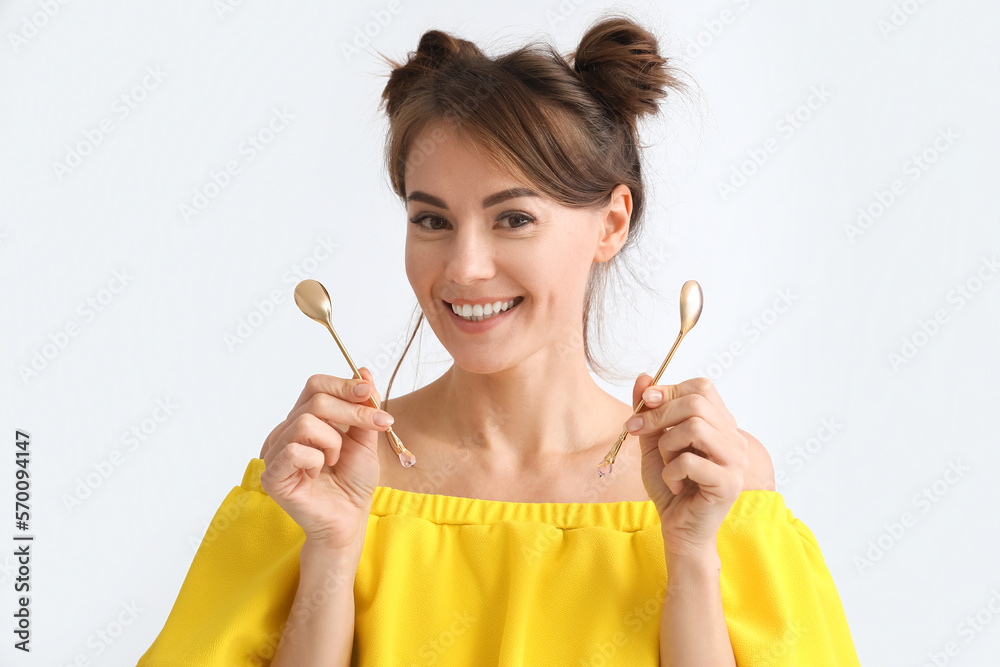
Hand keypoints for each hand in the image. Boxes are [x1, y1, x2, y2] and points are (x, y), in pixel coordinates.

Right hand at [258, 367, 392, 551]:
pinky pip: (294, 450)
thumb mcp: (365, 438)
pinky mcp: (272, 476)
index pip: (316, 385)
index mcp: (304, 419)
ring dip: (333, 441)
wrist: (350, 519)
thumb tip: (362, 370)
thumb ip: (362, 406)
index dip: (343, 384)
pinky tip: (318, 473)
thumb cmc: (353, 482)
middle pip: (315, 399)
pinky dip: (316, 459)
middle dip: (353, 411)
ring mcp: (275, 452)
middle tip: (378, 425)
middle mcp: (285, 431)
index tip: (370, 392)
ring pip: (305, 422)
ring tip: (335, 460)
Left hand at [628, 374, 748, 557]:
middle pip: (696, 403)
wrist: (679, 528)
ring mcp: (735, 460)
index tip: (642, 404)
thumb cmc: (670, 485)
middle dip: (658, 415)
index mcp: (720, 424)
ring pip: (694, 428)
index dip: (668, 390)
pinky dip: (670, 472)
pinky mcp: (728, 483)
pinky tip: (675, 485)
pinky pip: (690, 461)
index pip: (701, 388)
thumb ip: (649, 412)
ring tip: (665, 465)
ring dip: (666, 445)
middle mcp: (734, 438)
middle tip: (635, 430)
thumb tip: (643, 377)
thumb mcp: (652, 443)